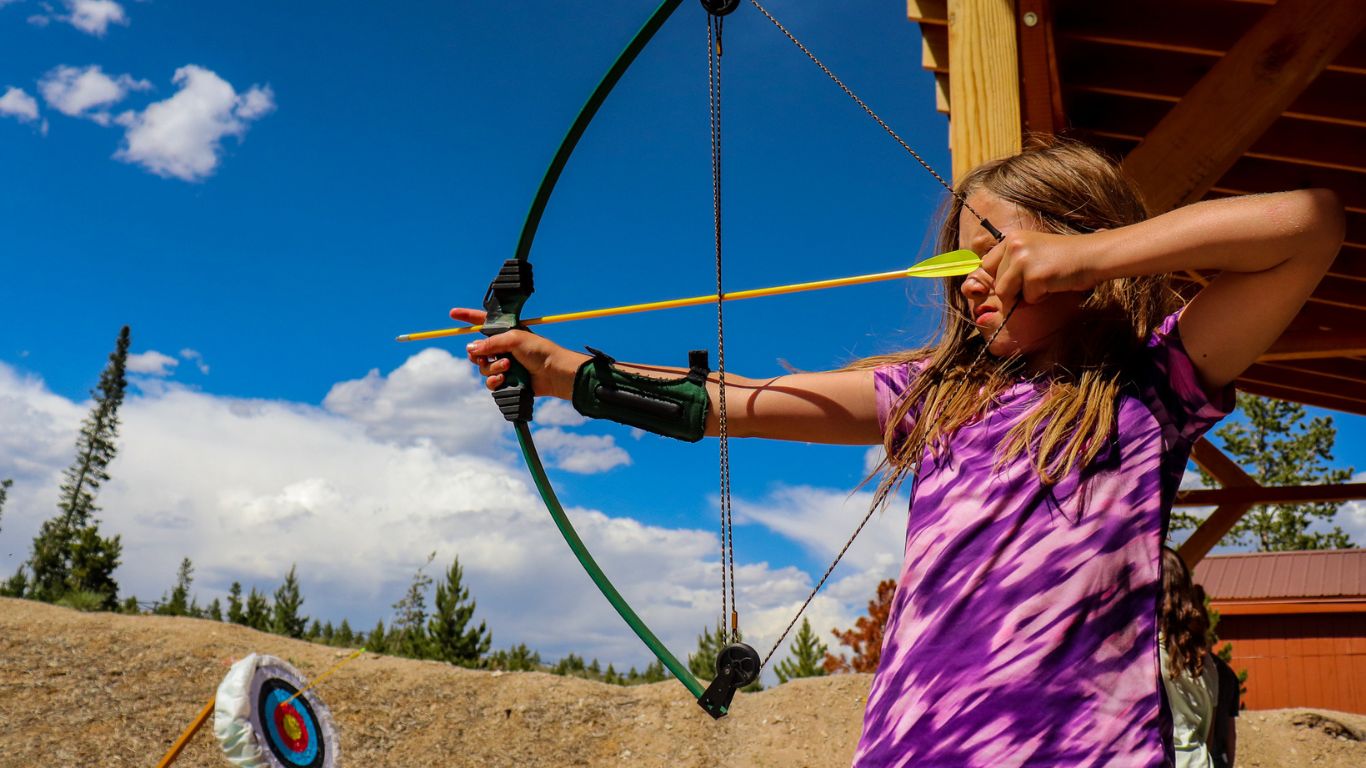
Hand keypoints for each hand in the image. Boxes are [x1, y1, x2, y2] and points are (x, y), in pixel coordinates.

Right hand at [453, 307, 582, 398]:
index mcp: (505, 332)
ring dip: (492, 368)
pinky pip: (490, 382)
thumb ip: (490, 343)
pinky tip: (504, 379)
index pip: (482, 321)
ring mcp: (504, 364)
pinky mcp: (507, 380)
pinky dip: (494, 381)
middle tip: (489, 356)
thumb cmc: (539, 350)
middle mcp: (502, 347)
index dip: (468, 317)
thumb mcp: (513, 339)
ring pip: (483, 368)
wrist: (554, 373)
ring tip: (507, 366)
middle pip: (477, 350)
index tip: (453, 314)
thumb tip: (470, 348)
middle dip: (480, 354)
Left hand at [981, 230, 1097, 306]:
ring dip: (1025, 296)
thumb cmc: (1064, 258)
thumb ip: (1012, 264)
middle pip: (996, 283)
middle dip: (1014, 291)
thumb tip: (988, 287)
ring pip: (1006, 294)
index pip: (987, 266)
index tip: (1013, 284)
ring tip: (1045, 283)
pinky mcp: (1034, 276)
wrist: (1092, 256)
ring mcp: (1023, 260)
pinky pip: (1028, 299)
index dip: (998, 279)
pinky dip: (1041, 298)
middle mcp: (1014, 246)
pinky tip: (1054, 283)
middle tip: (1037, 283)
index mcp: (1012, 238)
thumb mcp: (1033, 253)